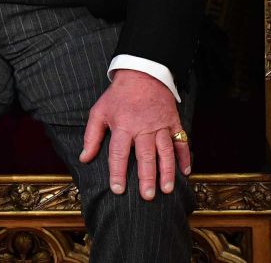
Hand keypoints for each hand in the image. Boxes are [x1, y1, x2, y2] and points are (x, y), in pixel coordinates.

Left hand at [80, 69, 190, 200]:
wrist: (142, 74)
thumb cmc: (117, 96)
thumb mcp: (99, 111)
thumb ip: (91, 136)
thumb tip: (84, 158)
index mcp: (123, 126)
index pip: (119, 154)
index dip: (117, 173)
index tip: (117, 190)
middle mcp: (143, 128)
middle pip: (145, 156)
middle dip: (146, 177)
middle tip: (147, 196)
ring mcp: (160, 125)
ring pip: (165, 152)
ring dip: (167, 172)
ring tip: (166, 189)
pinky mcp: (173, 122)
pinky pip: (181, 141)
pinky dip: (184, 157)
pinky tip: (185, 172)